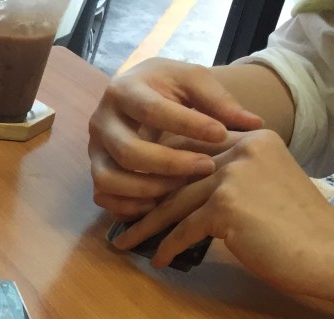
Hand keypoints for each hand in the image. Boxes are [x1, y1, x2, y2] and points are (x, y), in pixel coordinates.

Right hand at [89, 58, 262, 218]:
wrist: (138, 93)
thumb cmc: (168, 88)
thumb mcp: (193, 82)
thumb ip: (221, 101)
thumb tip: (255, 124)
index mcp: (123, 90)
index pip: (152, 111)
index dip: (188, 125)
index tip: (222, 134)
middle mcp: (100, 121)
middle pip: (128, 152)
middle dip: (170, 164)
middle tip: (206, 168)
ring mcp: (93, 151)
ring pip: (109, 180)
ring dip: (148, 189)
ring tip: (183, 187)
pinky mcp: (94, 172)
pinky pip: (103, 197)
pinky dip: (129, 206)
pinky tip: (160, 203)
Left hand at [113, 130, 333, 298]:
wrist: (326, 251)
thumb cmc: (295, 227)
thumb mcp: (264, 187)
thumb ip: (231, 178)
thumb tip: (188, 192)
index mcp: (253, 138)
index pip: (194, 148)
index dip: (164, 171)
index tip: (139, 190)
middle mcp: (243, 149)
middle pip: (180, 175)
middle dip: (146, 199)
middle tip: (121, 216)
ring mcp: (234, 175)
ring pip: (175, 203)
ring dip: (145, 226)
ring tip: (125, 241)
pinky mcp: (226, 206)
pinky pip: (183, 229)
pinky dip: (168, 246)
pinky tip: (160, 260)